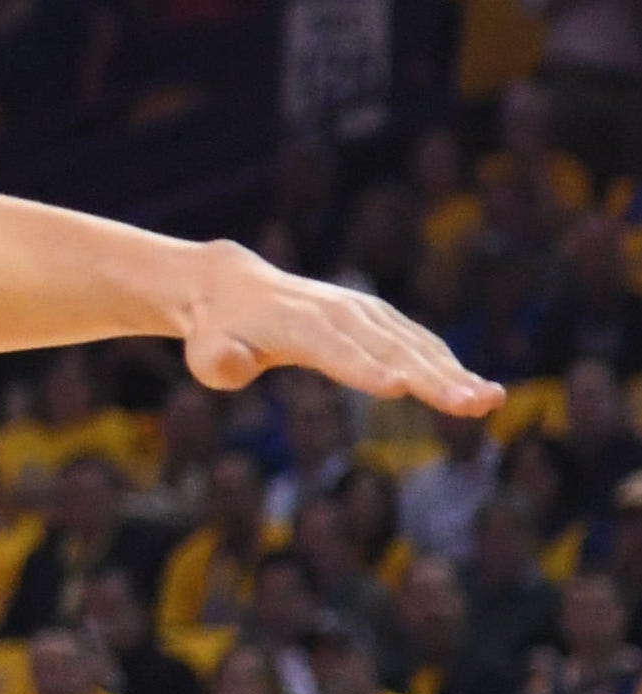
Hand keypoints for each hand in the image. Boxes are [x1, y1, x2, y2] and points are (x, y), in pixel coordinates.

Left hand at [180, 241, 501, 414]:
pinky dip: (449, 364)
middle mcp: (338, 313)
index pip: (334, 350)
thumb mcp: (205, 352)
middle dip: (431, 379)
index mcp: (297, 324)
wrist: (236, 287)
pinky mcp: (379, 318)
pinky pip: (418, 342)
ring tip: (489, 402)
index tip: (397, 388)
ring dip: (454, 373)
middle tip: (470, 406)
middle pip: (388, 350)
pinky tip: (476, 390)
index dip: (363, 368)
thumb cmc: (219, 330)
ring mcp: (363, 312)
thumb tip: (236, 365)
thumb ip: (219, 363)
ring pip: (413, 345)